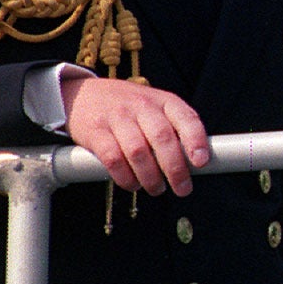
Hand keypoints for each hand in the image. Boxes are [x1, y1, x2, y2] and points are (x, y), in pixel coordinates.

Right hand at [60, 74, 208, 195]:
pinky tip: (133, 184)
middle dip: (175, 169)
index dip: (196, 140)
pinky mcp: (96, 131)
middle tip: (182, 189)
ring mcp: (117, 117)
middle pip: (162, 138)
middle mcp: (142, 106)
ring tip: (157, 189)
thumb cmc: (128, 107)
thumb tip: (194, 164)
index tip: (201, 162)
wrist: (81, 94)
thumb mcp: (155, 108)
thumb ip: (174, 129)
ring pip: (138, 151)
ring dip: (151, 177)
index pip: (186, 118)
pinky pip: (113, 159)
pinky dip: (125, 177)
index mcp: (164, 101)